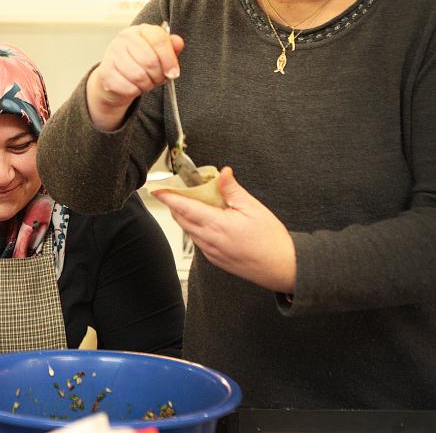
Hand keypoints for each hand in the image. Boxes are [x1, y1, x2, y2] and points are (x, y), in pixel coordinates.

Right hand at [85, 23, 184, 129]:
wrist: (116, 77)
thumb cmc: (140, 63)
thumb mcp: (159, 54)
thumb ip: (171, 48)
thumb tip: (178, 42)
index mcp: (140, 30)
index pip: (159, 39)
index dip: (170, 59)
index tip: (173, 73)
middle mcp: (124, 38)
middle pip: (150, 61)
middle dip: (158, 75)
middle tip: (157, 78)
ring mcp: (112, 54)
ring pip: (139, 76)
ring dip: (147, 84)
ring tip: (146, 82)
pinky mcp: (105, 72)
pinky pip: (128, 87)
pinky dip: (135, 91)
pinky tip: (134, 86)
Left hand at [151, 167, 296, 292]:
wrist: (283, 268)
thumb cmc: (271, 240)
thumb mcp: (254, 208)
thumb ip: (233, 189)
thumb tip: (222, 173)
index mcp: (216, 225)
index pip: (184, 208)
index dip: (168, 197)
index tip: (157, 189)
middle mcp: (209, 240)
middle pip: (181, 219)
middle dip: (175, 204)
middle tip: (176, 190)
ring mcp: (210, 252)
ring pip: (189, 230)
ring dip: (186, 216)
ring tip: (196, 202)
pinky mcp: (215, 259)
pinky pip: (198, 241)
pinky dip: (197, 228)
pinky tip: (209, 221)